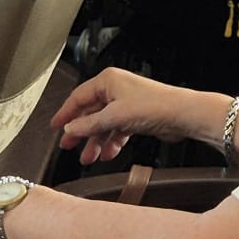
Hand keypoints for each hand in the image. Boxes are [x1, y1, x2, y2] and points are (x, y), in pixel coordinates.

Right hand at [52, 68, 219, 164]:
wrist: (183, 115)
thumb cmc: (153, 106)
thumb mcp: (115, 117)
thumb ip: (89, 124)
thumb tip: (70, 129)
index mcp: (107, 81)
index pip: (78, 97)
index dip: (65, 113)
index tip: (55, 127)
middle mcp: (115, 90)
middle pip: (90, 113)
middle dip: (81, 132)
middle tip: (69, 146)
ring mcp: (126, 104)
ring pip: (103, 125)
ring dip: (96, 142)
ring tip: (89, 158)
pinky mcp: (136, 117)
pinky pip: (117, 130)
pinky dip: (111, 142)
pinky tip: (107, 154)